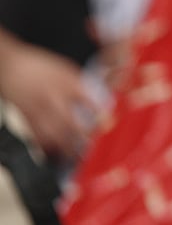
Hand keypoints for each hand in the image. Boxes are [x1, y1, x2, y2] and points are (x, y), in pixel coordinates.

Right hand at [0, 34, 102, 160]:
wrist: (10, 67)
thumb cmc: (41, 66)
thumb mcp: (66, 69)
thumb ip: (81, 85)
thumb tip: (99, 99)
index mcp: (67, 83)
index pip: (88, 100)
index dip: (100, 114)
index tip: (109, 124)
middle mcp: (52, 98)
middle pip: (70, 123)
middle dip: (84, 138)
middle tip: (95, 148)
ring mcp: (38, 110)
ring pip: (53, 135)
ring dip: (66, 149)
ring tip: (78, 158)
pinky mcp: (26, 119)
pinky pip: (38, 138)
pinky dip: (48, 149)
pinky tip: (56, 155)